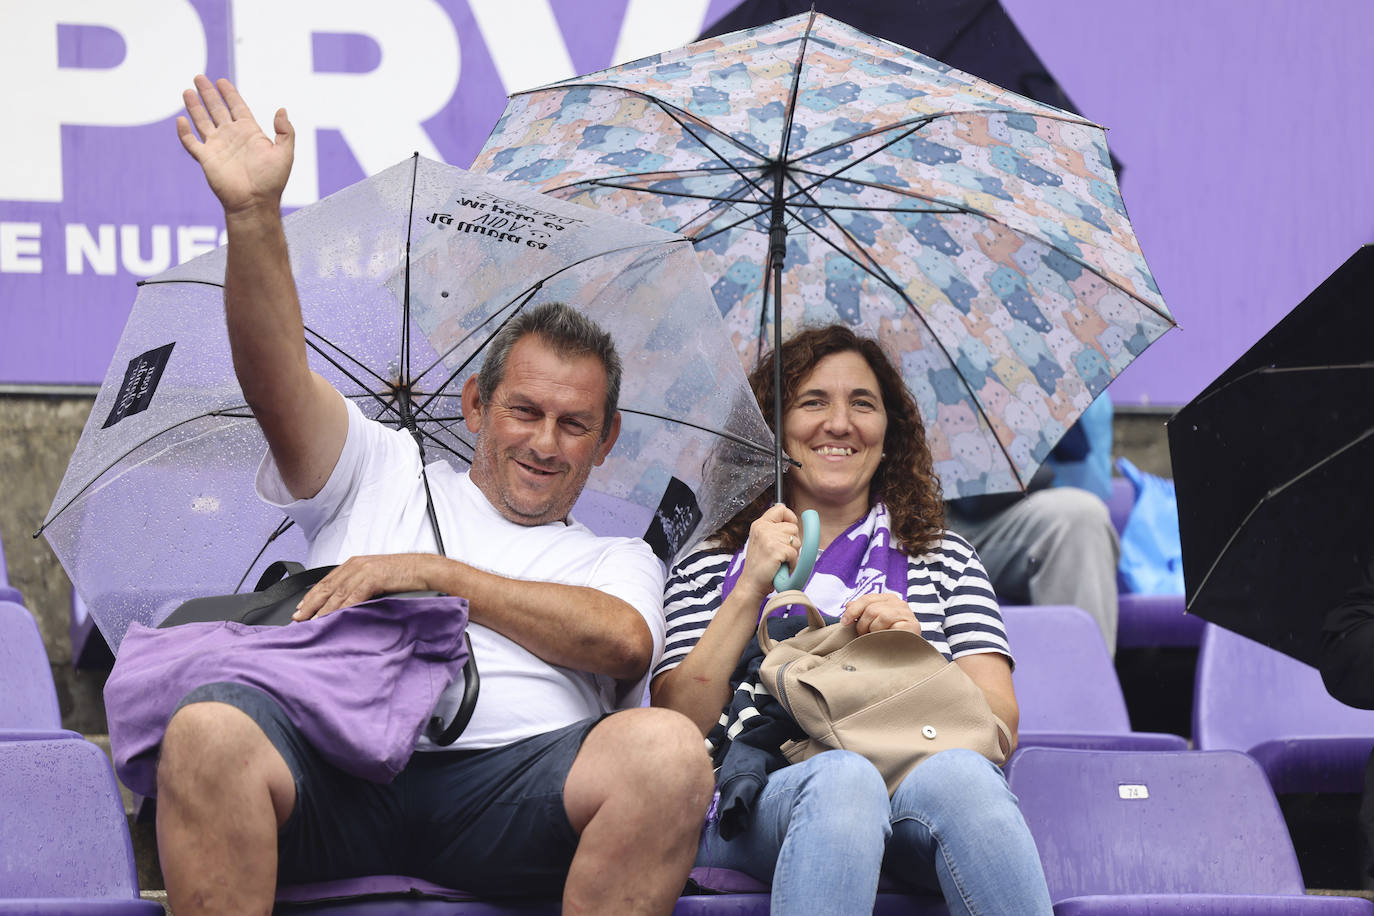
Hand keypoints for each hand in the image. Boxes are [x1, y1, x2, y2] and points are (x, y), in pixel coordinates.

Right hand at [176, 75, 293, 217]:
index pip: (237, 107)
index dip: (229, 94)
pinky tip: (181, 120)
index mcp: (249, 132)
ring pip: (202, 121)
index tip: (222, 81)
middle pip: (216, 109)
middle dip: (208, 93)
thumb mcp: (285, 153)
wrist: (255, 202)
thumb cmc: (272, 181)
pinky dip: (184, 132)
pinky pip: (191, 142)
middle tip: (199, 77)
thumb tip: (282, 109)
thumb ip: (285, 131)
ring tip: (187, 90)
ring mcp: (217, 147)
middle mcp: (231, 136)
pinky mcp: (206, 158)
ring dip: (194, 106)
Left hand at [293, 554, 440, 620]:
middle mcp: (356, 564)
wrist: (425, 569)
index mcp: (355, 563)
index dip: (311, 596)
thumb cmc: (405, 574)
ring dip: (321, 609)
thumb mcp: (376, 578)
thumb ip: (359, 587)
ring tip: (310, 622)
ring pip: (336, 592)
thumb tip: (345, 604)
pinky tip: (331, 617)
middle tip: (297, 618)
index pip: (326, 581)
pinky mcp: (373, 577)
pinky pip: (352, 596)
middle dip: (310, 604)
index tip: (300, 608)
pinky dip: (340, 608)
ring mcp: (364, 570)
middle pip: (326, 586)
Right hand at [736, 503, 800, 598]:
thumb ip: (774, 530)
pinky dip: (792, 563)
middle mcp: (762, 528)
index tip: (788, 531)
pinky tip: (782, 567)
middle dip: (792, 542)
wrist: (751, 584)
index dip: (790, 518)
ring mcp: (768, 538)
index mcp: (759, 524)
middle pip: (793, 527)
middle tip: (781, 554)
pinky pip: (795, 554)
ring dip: (793, 554)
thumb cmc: (760, 565)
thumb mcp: (762, 541)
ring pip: (796, 541)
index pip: (781, 509)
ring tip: (780, 561)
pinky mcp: (775, 549)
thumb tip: (793, 523)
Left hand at [840, 591, 919, 634]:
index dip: (853, 610)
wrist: (907, 653)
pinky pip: (892, 628)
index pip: (866, 599)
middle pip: (872, 609)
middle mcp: (899, 603)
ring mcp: (907, 614)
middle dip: (863, 625)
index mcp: (888, 599)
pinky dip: (885, 635)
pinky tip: (885, 640)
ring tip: (875, 638)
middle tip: (864, 635)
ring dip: (874, 631)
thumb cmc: (887, 636)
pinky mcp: (913, 626)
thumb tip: (847, 605)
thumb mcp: (873, 622)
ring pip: (881, 616)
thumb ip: (861, 612)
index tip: (844, 622)